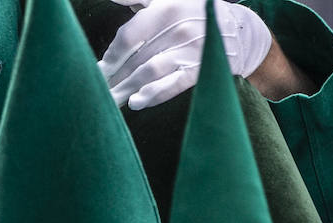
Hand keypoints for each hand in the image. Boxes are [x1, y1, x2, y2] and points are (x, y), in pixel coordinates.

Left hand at [100, 0, 272, 109]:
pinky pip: (173, 85)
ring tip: (109, 102)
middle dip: (114, 78)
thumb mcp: (167, 0)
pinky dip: (154, 94)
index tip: (97, 71)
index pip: (129, 36)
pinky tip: (137, 103)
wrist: (235, 30)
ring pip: (149, 73)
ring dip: (126, 89)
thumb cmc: (192, 14)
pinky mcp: (200, 69)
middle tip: (97, 93)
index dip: (111, 57)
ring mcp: (189, 50)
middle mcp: (177, 29)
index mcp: (165, 9)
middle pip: (135, 59)